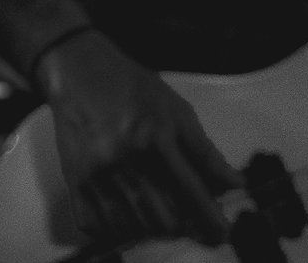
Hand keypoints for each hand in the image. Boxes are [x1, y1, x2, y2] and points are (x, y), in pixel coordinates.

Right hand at [35, 29, 239, 246]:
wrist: (79, 72)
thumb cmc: (133, 88)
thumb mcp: (176, 110)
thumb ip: (205, 151)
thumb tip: (235, 185)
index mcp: (155, 137)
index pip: (190, 191)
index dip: (210, 219)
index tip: (221, 235)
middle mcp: (124, 159)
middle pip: (163, 219)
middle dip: (182, 225)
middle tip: (187, 219)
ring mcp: (95, 173)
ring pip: (131, 228)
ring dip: (151, 229)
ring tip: (159, 215)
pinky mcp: (73, 180)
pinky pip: (94, 225)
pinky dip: (115, 230)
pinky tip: (127, 217)